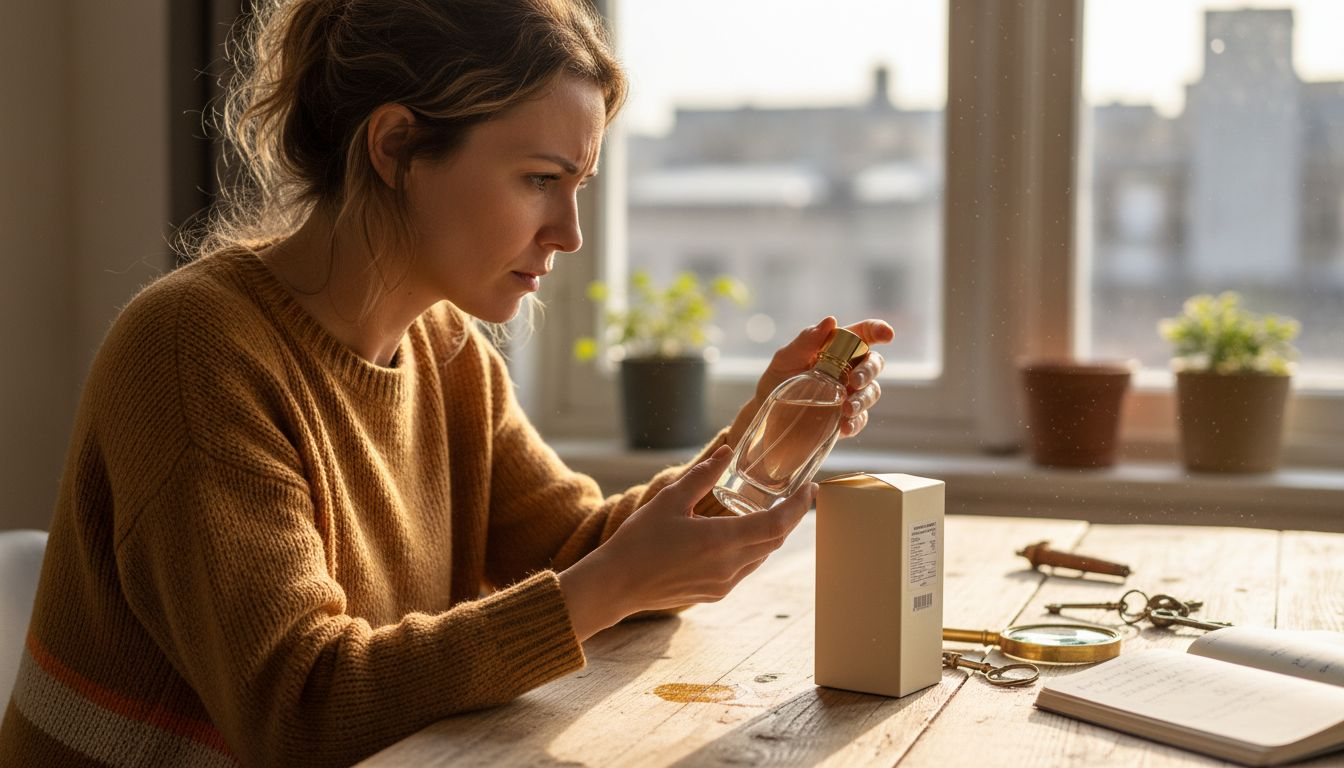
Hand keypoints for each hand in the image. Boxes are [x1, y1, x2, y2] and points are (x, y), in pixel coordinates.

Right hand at [558, 446, 813, 640]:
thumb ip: (702, 475)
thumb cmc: (638, 541)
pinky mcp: (715, 593)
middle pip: (774, 541)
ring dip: (770, 534)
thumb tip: (726, 453)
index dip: (799, 507)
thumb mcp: (670, 500)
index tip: (809, 489)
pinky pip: (745, 568)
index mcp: (721, 540)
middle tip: (796, 495)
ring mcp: (723, 583)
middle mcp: (729, 566)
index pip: (778, 525)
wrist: (616, 585)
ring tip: (770, 511)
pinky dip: (751, 549)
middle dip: (790, 518)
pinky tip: (740, 534)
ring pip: (761, 555)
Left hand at [727, 316, 893, 446]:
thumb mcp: (785, 359)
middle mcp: (848, 370)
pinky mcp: (846, 419)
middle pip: (873, 364)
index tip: (887, 335)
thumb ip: (806, 341)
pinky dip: (855, 422)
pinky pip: (860, 420)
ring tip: (846, 409)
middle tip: (853, 381)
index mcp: (836, 349)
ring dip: (863, 399)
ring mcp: (849, 395)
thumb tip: (830, 321)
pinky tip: (844, 426)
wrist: (765, 416)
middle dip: (869, 371)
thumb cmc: (776, 380)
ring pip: (871, 392)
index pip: (864, 335)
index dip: (878, 331)